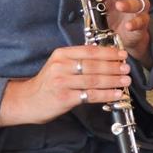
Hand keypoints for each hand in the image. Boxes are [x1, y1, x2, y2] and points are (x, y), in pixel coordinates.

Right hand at [0, 44, 130, 126]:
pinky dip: (106, 94)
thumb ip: (79, 59)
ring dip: (113, 80)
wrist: (26, 101)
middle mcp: (61, 66)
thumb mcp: (60, 64)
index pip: (90, 51)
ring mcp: (62, 82)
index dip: (109, 52)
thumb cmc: (48, 82)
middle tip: (127, 68)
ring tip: (126, 81)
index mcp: (62, 54)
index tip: (122, 55)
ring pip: (94, 79)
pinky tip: (116, 94)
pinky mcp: (64, 98)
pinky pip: (90, 95)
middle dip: (114, 67)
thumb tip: (108, 57)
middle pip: (94, 65)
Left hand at [93, 0, 150, 64]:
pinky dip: (135, 22)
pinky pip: (142, 20)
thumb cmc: (112, 17)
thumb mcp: (100, 6)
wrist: (122, 36)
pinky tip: (128, 25)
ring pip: (138, 2)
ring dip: (128, 4)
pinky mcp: (143, 21)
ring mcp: (139, 8)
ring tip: (119, 6)